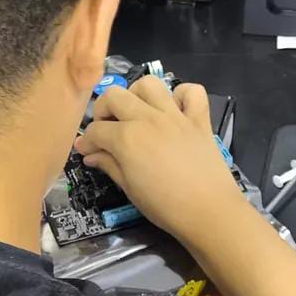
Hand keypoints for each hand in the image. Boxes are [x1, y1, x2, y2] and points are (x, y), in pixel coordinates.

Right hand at [73, 78, 247, 245]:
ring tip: (136, 112)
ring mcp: (176, 115)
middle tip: (105, 128)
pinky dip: (181, 95)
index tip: (85, 151)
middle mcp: (149, 118)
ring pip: (150, 84)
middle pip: (115, 97)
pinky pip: (192, 91)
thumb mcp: (129, 188)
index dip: (87, 141)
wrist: (209, 211)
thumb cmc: (165, 206)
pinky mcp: (199, 119)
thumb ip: (108, 165)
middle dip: (102, 109)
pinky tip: (174, 110)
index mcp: (127, 137)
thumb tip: (90, 155)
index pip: (96, 130)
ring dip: (136, 94)